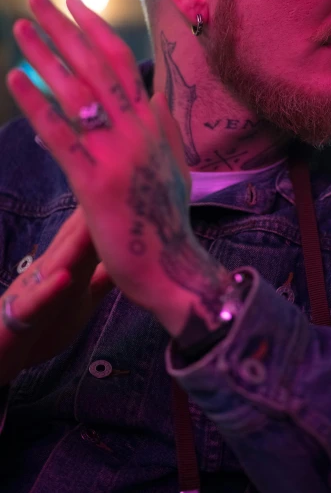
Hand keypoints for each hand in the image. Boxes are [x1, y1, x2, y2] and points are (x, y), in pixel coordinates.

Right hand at [0, 205, 113, 385]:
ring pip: (56, 264)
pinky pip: (35, 303)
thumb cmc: (43, 325)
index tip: (131, 187)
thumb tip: (129, 260)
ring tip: (93, 218)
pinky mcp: (21, 316)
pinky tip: (65, 277)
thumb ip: (101, 280)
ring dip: (75, 242)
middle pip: (74, 240)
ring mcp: (34, 291)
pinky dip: (50, 290)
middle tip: (114, 183)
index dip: (110, 212)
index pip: (91, 235)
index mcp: (67, 266)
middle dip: (94, 215)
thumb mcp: (79, 301)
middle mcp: (50, 271)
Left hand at [6, 0, 229, 335]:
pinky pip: (60, 136)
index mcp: (153, 125)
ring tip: (21, 29)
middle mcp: (137, 132)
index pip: (123, 64)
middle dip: (65, 29)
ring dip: (45, 57)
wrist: (170, 266)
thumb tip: (154, 94)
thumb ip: (163, 127)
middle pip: (97, 68)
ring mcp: (117, 156)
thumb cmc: (167, 217)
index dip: (96, 29)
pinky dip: (37, 104)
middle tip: (38, 0)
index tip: (74, 4)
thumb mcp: (174, 165)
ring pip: (77, 94)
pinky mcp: (95, 184)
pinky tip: (16, 79)